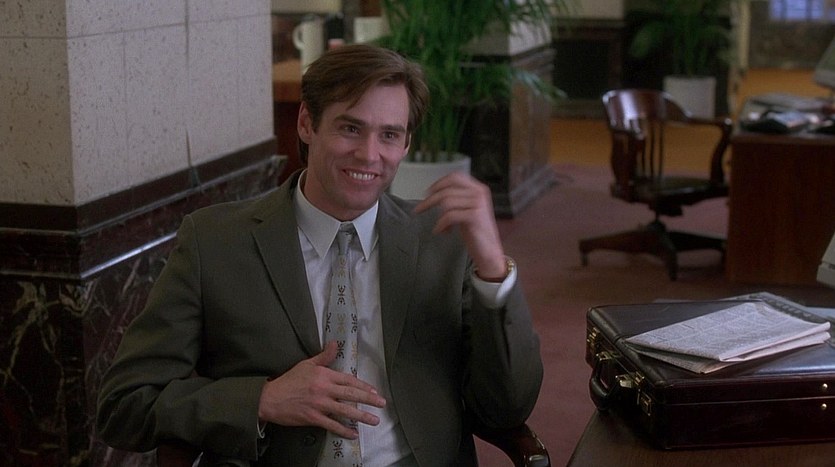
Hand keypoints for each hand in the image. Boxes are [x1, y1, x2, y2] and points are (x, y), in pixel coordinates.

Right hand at [257, 341, 385, 438]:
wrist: (270, 398)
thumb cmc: (289, 380)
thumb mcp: (307, 364)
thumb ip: (324, 356)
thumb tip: (335, 343)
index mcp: (324, 375)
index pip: (348, 380)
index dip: (363, 386)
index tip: (374, 391)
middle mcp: (324, 389)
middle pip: (351, 394)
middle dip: (369, 399)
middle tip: (382, 403)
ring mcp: (319, 404)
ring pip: (345, 410)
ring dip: (362, 416)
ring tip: (374, 420)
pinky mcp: (313, 418)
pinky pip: (332, 425)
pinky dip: (344, 430)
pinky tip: (353, 433)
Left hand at [414, 172, 506, 279]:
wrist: (489, 251)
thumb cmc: (476, 232)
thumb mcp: (466, 210)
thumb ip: (456, 199)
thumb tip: (434, 194)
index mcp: (478, 188)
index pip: (455, 177)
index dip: (439, 183)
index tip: (428, 192)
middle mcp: (479, 193)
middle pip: (447, 190)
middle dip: (430, 200)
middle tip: (418, 210)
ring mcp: (477, 204)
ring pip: (446, 203)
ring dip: (438, 217)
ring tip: (440, 228)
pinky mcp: (474, 216)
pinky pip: (449, 216)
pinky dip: (441, 224)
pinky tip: (441, 232)